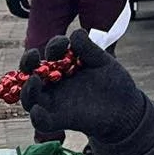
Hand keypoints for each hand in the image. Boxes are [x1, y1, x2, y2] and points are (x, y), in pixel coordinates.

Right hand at [18, 31, 147, 147]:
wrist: (126, 107)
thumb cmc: (113, 82)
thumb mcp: (103, 62)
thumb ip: (89, 49)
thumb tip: (76, 33)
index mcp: (63, 66)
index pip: (50, 54)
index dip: (54, 46)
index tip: (64, 42)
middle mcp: (54, 83)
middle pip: (31, 73)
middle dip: (28, 63)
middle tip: (33, 55)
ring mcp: (55, 102)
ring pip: (31, 97)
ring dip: (27, 89)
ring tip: (34, 79)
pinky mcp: (60, 120)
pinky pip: (43, 121)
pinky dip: (37, 117)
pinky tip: (37, 110)